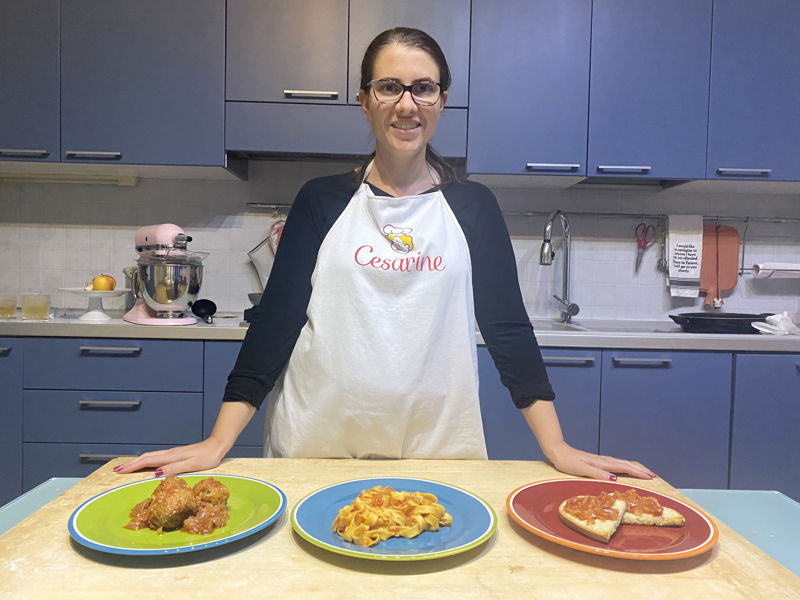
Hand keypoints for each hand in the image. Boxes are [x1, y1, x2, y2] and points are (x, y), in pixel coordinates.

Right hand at [113, 437, 227, 477]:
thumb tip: (156, 473)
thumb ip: (174, 468)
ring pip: (150, 457)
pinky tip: (146, 465)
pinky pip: (156, 458)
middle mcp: (169, 454)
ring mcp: (172, 454)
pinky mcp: (176, 455)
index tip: (120, 471)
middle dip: (130, 464)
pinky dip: (146, 461)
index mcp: (171, 457)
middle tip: (116, 470)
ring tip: (126, 467)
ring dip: (137, 462)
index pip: (147, 461)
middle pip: (145, 458)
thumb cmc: (207, 457)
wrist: (217, 446)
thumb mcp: (192, 465)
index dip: (132, 467)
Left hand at [546, 440, 656, 480]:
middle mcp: (604, 461)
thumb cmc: (568, 462)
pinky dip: (624, 468)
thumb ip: (598, 474)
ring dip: (634, 469)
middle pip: (626, 465)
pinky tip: (624, 470)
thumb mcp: (582, 469)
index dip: (638, 473)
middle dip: (640, 470)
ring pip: (622, 464)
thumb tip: (615, 479)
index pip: (625, 468)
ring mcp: (600, 460)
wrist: (558, 451)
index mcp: (602, 463)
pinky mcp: (596, 462)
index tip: (650, 477)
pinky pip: (615, 465)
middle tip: (653, 476)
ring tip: (643, 473)